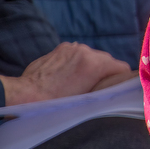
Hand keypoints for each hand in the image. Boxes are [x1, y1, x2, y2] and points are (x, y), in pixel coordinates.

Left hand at [0, 42, 130, 105]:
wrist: (27, 94)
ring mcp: (73, 47)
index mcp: (94, 64)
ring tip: (79, 80)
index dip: (121, 79)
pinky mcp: (63, 47)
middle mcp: (86, 51)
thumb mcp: (87, 98)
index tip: (115, 87)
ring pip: (93, 55)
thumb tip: (116, 84)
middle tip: (95, 87)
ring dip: (90, 65)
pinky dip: (78, 61)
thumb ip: (105, 86)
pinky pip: (79, 53)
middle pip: (108, 60)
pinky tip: (68, 73)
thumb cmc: (57, 101)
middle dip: (105, 71)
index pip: (122, 67)